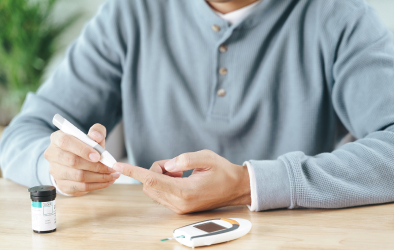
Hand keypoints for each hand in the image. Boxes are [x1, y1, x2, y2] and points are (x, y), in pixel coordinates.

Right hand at [44, 123, 119, 195]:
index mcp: (57, 138)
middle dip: (95, 166)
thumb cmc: (85, 147)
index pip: (66, 142)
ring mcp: (55, 171)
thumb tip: (96, 136)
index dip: (83, 149)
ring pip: (78, 176)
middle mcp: (53, 155)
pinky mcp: (62, 185)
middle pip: (73, 162)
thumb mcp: (92, 136)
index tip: (98, 156)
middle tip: (111, 167)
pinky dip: (97, 185)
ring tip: (113, 175)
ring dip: (99, 177)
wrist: (76, 160)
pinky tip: (107, 181)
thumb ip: (97, 132)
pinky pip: (81, 187)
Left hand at [112, 150, 250, 213]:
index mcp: (186, 191)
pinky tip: (180, 178)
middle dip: (154, 171)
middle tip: (174, 165)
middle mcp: (180, 203)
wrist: (236, 188)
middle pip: (149, 185)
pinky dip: (163, 183)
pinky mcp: (180, 208)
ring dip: (159, 177)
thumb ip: (184, 159)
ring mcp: (179, 208)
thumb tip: (167, 165)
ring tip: (180, 172)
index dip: (133, 171)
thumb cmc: (223, 171)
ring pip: (153, 190)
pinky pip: (161, 194)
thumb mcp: (206, 157)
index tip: (118, 165)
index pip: (152, 180)